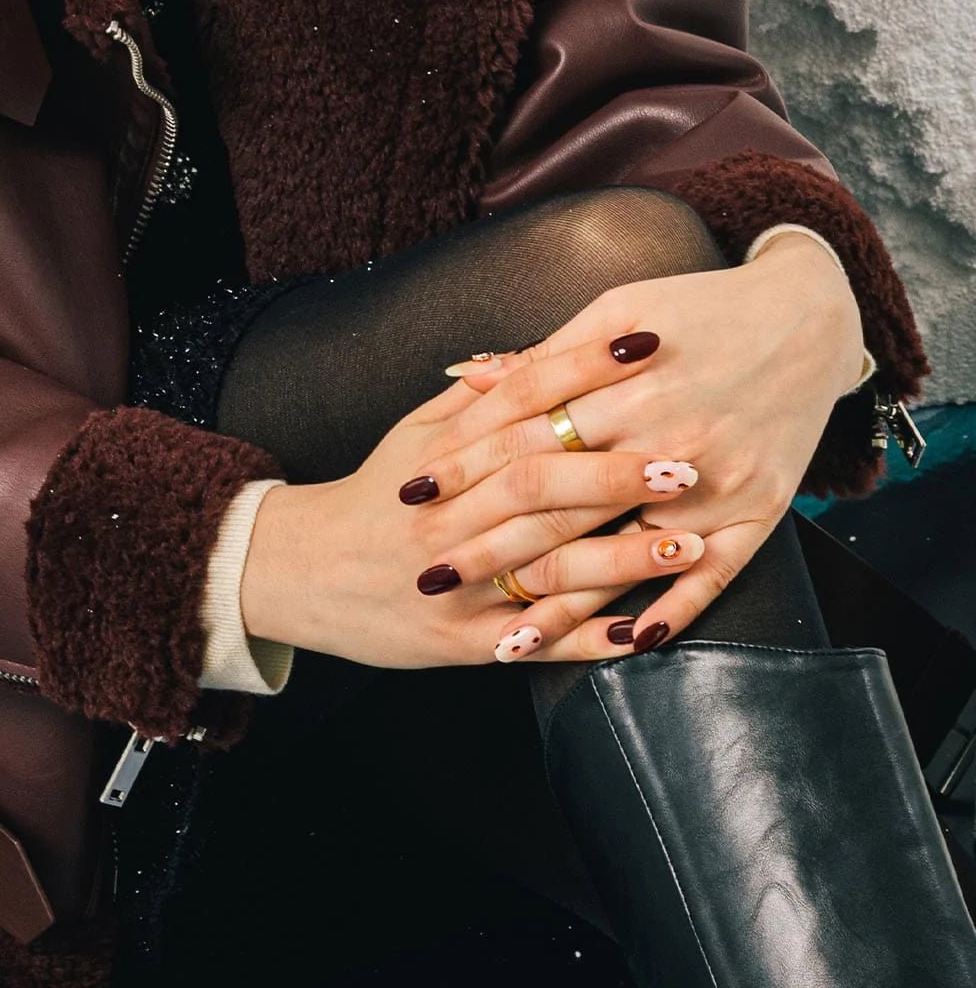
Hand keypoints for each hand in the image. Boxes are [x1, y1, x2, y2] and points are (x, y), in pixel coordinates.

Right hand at [238, 341, 702, 667]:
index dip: (583, 370)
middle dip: (616, 475)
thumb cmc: (371, 497)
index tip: (646, 347)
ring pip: (545, 568)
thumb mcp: (410, 437)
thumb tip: (527, 356)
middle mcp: (449, 517)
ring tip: (689, 544)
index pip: (520, 402)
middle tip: (686, 462)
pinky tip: (646, 634)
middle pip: (539, 486)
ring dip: (621, 560)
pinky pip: (535, 641)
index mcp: (443, 457)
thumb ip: (471, 401)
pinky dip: (590, 640)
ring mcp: (456, 584)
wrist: (300, 571)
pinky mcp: (461, 642)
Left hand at [409, 232, 862, 654]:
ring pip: (623, 557)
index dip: (463, 465)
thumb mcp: (621, 308)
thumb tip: (469, 376)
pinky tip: (625, 646)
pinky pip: (712, 578)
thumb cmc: (702, 309)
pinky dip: (668, 611)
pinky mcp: (757, 513)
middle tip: (430, 576)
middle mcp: (666, 437)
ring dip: (563, 604)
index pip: (523, 434)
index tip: (413, 492)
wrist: (809, 317)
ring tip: (507, 642)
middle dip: (488, 544)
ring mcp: (714, 482)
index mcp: (624, 383)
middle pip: (558, 504)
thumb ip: (549, 353)